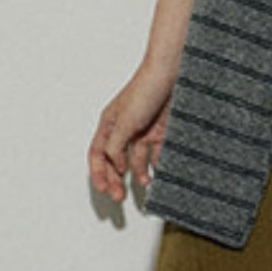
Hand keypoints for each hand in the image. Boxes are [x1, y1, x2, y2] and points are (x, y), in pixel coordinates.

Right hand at [87, 59, 177, 202]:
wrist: (174, 73)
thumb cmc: (146, 89)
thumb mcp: (125, 121)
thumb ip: (116, 146)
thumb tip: (115, 165)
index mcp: (109, 124)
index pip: (97, 154)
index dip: (98, 172)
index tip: (103, 189)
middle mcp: (124, 129)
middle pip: (115, 160)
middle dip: (116, 179)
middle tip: (119, 196)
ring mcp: (143, 130)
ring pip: (136, 159)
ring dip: (138, 173)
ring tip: (145, 183)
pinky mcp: (162, 131)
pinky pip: (157, 153)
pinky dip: (157, 164)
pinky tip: (159, 172)